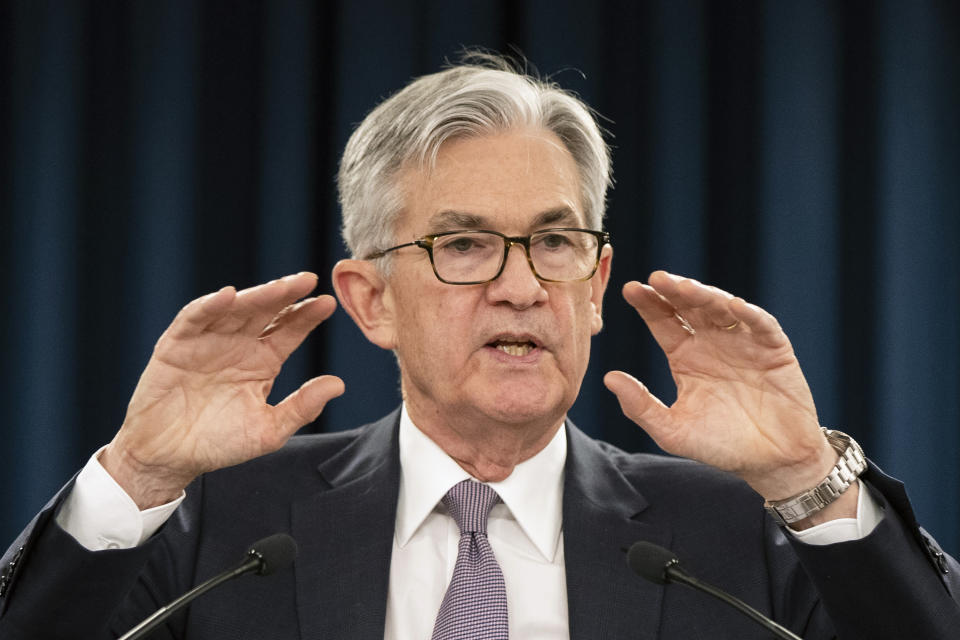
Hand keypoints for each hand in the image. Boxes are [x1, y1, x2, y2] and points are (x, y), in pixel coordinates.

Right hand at [101, 272, 344, 507]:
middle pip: (266, 312)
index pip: (290, 330)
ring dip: (256, 296)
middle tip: (308, 279)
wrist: (169, 458)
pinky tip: (228, 296)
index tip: (329, 303)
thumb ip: (302, 407)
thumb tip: (339, 384)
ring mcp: (208, 341)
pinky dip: (209, 306)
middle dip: (286, 294)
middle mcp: (238, 345)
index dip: (308, 315)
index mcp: (263, 361)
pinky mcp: (176, 345)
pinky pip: (194, 320)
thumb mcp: (268, 430)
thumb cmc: (219, 443)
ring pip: (235, 310)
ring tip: (279, 287)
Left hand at [604, 271, 838, 502]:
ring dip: (705, 296)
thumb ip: (640, 406)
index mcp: (684, 356)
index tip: (630, 289)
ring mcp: (743, 343)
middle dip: (673, 291)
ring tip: (685, 287)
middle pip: (689, 307)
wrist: (771, 462)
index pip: (662, 321)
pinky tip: (734, 306)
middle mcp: (711, 343)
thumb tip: (608, 378)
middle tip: (656, 278)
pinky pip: (762, 326)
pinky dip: (750, 314)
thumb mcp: (672, 430)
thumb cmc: (720, 445)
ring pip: (722, 309)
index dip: (648, 304)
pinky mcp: (775, 350)